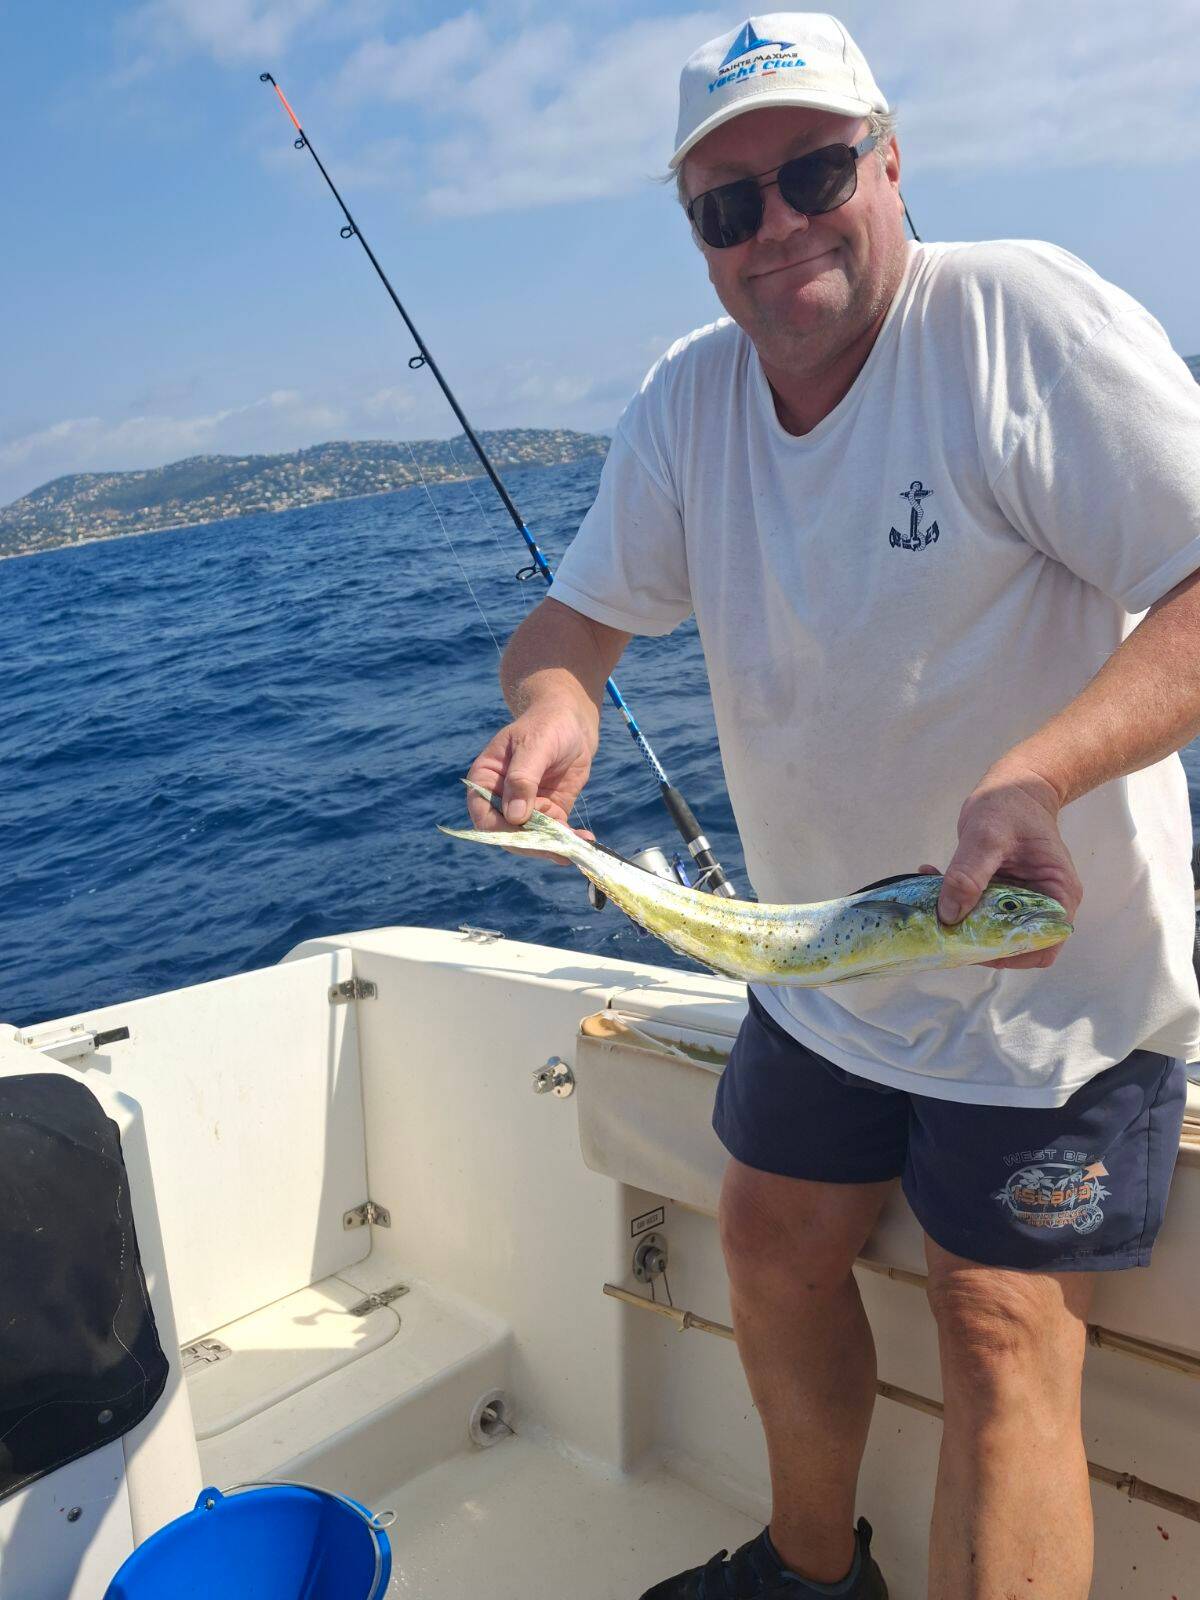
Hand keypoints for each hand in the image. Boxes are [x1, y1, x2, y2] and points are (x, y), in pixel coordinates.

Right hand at [466, 708, 595, 864]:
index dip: (502, 831)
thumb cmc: (547, 724)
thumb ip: (523, 778)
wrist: (572, 722)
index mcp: (485, 780)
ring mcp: (525, 808)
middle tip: (560, 848)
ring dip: (556, 846)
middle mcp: (501, 799)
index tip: (528, 834)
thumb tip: (515, 817)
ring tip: (579, 847)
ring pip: (534, 839)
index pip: (484, 816)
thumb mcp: (535, 746)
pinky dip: (569, 840)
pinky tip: (586, 840)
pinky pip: (555, 834)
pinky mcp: (549, 812)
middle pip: (509, 834)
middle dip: (534, 844)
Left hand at [926, 764, 1082, 969]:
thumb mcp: (987, 835)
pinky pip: (977, 908)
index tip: (970, 943)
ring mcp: (1021, 899)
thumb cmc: (1011, 804)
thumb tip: (950, 915)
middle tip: (939, 923)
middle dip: (974, 937)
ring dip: (959, 918)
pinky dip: (954, 899)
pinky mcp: (1000, 892)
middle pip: (1014, 942)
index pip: (1042, 944)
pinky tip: (930, 876)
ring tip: (930, 895)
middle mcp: (1044, 903)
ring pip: (991, 927)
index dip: (1009, 952)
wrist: (1013, 785)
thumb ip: (969, 874)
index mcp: (1058, 894)